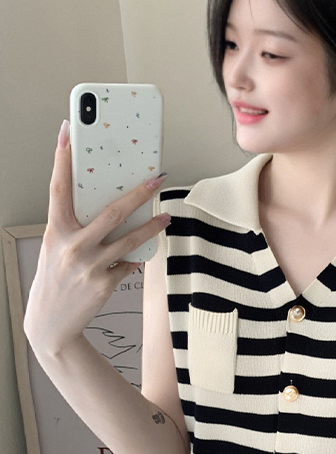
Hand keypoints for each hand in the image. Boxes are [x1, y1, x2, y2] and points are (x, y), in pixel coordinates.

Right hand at [23, 120, 169, 357]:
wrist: (50, 323)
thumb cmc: (55, 278)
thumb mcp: (56, 247)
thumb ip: (76, 226)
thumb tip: (109, 204)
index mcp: (54, 230)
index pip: (58, 187)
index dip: (62, 157)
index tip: (68, 130)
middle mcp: (71, 245)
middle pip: (112, 211)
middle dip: (139, 192)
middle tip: (158, 177)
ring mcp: (89, 265)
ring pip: (130, 238)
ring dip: (152, 226)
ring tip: (166, 216)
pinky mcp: (104, 283)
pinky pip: (129, 263)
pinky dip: (136, 257)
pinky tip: (141, 253)